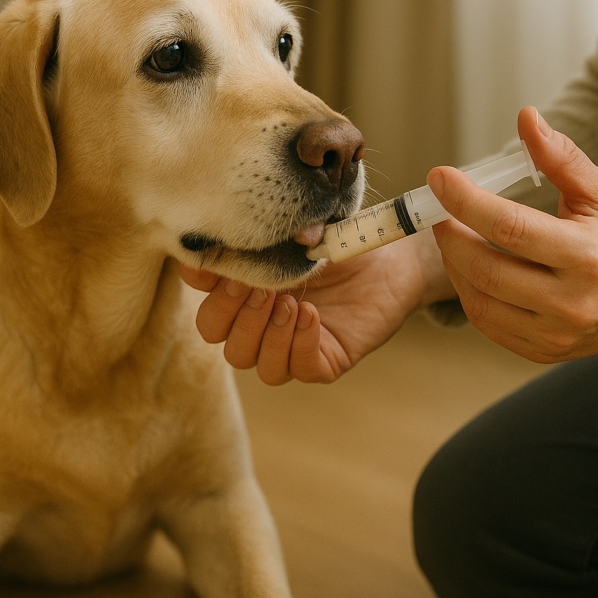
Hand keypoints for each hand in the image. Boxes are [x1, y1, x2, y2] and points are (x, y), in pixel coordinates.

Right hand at [178, 229, 453, 384]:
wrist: (394, 258)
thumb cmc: (343, 238)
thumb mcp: (302, 228)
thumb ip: (266, 235)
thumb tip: (226, 239)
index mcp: (245, 283)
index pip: (203, 289)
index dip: (203, 278)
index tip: (220, 262)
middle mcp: (257, 318)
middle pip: (214, 332)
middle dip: (229, 310)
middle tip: (257, 287)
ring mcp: (286, 343)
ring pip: (246, 358)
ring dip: (260, 331)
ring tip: (288, 302)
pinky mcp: (320, 361)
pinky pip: (294, 369)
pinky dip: (297, 344)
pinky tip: (312, 315)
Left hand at [428, 106, 597, 376]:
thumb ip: (561, 157)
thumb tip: (525, 117)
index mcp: (588, 256)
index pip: (511, 227)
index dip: (466, 201)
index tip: (439, 177)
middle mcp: (571, 301)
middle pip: (486, 269)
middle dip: (450, 237)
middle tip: (439, 214)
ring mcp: (555, 333)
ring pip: (479, 300)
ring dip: (454, 265)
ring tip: (452, 238)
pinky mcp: (541, 351)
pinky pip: (486, 323)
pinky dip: (469, 292)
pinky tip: (470, 269)